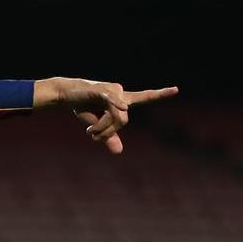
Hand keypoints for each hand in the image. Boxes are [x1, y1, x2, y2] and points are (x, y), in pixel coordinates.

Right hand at [34, 78, 178, 153]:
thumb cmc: (83, 107)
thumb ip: (109, 137)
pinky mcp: (104, 91)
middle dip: (108, 132)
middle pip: (124, 121)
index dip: (160, 94)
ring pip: (119, 118)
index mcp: (122, 101)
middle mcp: (121, 94)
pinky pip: (113, 107)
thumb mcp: (97, 126)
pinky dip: (108, 117)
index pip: (144, 97)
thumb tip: (118, 152)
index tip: (176, 89)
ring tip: (88, 130)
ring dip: (103, 129)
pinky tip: (99, 120)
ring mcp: (113, 91)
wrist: (66, 94)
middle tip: (92, 136)